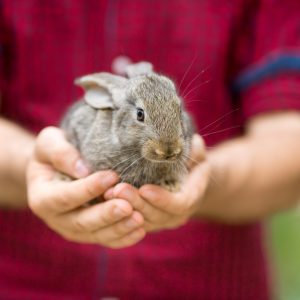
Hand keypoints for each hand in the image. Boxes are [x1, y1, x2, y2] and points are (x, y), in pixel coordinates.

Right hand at [27, 127, 144, 247]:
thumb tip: (83, 170)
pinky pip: (106, 239)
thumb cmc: (54, 153)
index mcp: (42, 198)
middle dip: (106, 214)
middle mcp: (56, 219)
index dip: (88, 188)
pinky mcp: (89, 233)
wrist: (56, 170)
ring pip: (97, 235)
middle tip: (128, 206)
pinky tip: (140, 230)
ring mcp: (73, 229)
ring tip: (139, 219)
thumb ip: (61, 153)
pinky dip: (124, 237)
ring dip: (119, 228)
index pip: (65, 196)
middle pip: (82, 221)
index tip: (112, 176)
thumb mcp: (49, 144)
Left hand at [105, 134, 208, 231]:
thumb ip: (196, 152)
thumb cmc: (190, 165)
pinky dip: (119, 213)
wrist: (185, 182)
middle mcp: (175, 215)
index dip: (161, 199)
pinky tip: (104, 200)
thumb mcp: (196, 157)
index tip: (144, 189)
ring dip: (124, 210)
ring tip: (107, 194)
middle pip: (156, 216)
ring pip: (141, 222)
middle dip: (137, 203)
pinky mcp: (146, 221)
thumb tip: (194, 141)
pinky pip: (131, 222)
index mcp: (191, 198)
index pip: (178, 205)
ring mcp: (160, 221)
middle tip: (118, 189)